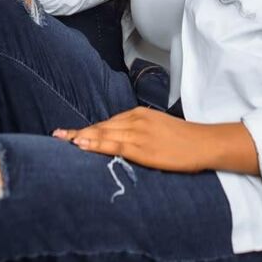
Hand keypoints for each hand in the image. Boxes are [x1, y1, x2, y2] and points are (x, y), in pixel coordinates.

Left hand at [51, 106, 206, 172]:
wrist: (204, 143)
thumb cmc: (185, 140)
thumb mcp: (159, 130)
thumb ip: (141, 133)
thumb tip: (124, 143)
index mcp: (139, 114)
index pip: (107, 123)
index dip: (88, 129)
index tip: (70, 133)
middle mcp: (136, 120)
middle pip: (101, 126)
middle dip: (78, 132)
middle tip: (56, 135)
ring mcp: (138, 132)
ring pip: (103, 133)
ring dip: (81, 137)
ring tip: (62, 140)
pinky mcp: (142, 147)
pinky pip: (113, 145)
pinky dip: (95, 143)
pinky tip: (81, 144)